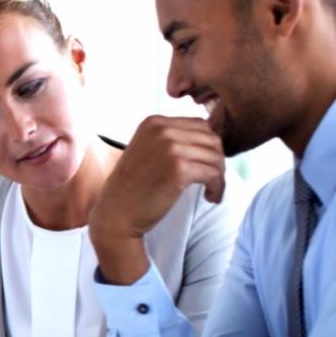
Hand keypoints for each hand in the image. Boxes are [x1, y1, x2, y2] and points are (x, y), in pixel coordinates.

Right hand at [90, 115, 224, 284]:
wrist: (117, 214)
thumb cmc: (134, 187)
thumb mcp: (147, 151)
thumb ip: (171, 139)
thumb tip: (211, 139)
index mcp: (154, 122)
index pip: (199, 125)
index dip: (208, 146)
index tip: (205, 166)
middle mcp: (162, 130)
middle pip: (211, 138)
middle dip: (217, 160)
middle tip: (213, 180)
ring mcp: (170, 148)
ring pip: (215, 156)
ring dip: (219, 176)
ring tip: (212, 191)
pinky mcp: (179, 168)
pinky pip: (213, 173)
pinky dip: (218, 186)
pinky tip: (210, 197)